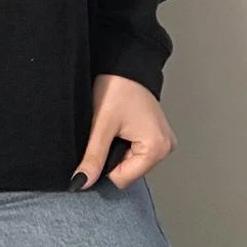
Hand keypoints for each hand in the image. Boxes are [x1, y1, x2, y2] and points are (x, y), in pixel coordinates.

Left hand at [70, 74, 177, 190]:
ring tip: (114, 127)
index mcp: (157, 148)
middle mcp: (166, 147)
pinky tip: (120, 127)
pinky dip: (124, 143)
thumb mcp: (101, 125)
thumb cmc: (117, 87)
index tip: (98, 145)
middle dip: (112, 157)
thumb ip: (93, 157)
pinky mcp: (156, 134)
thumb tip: (80, 183)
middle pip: (128, 172)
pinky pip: (136, 151)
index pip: (122, 179)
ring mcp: (163, 141)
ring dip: (117, 149)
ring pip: (130, 162)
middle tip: (106, 132)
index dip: (104, 167)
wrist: (125, 62)